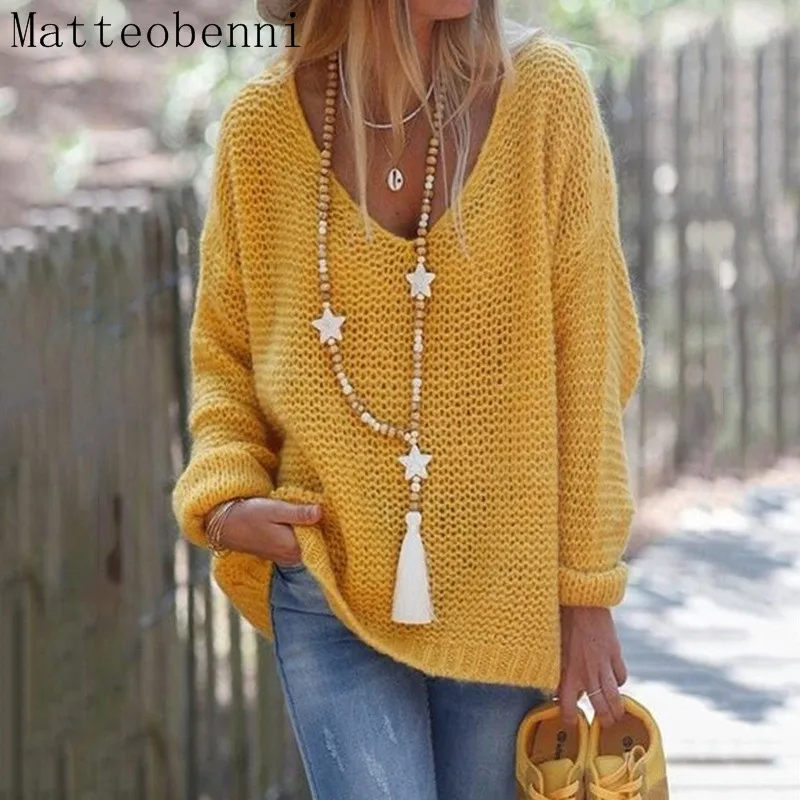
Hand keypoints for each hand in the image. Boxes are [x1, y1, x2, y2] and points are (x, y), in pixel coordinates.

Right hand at [205, 497, 322, 562]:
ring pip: (309, 542)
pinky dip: (304, 532)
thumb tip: (321, 512)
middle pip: (318, 541)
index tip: (333, 508)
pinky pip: (300, 543)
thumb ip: (298, 513)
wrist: (225, 525)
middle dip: (322, 525)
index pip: (323, 538)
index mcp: (294, 547)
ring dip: (313, 528)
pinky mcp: (282, 552)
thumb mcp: (275, 509)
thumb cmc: (249, 515)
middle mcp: (292, 557)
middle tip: (327, 506)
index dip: (329, 523)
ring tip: (316, 510)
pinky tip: (303, 519)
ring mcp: (287, 557)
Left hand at [557, 606, 626, 727]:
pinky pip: (621, 676)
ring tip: (616, 714)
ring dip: (617, 709)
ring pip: (616, 698)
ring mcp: (603, 663)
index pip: (567, 706)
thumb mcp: (552, 647)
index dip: (569, 718)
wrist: (580, 599)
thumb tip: (555, 689)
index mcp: (568, 671)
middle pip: (600, 708)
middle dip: (603, 720)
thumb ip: (556, 670)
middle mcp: (587, 672)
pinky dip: (619, 681)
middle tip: (603, 722)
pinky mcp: (615, 653)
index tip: (571, 721)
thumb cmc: (561, 620)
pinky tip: (614, 680)